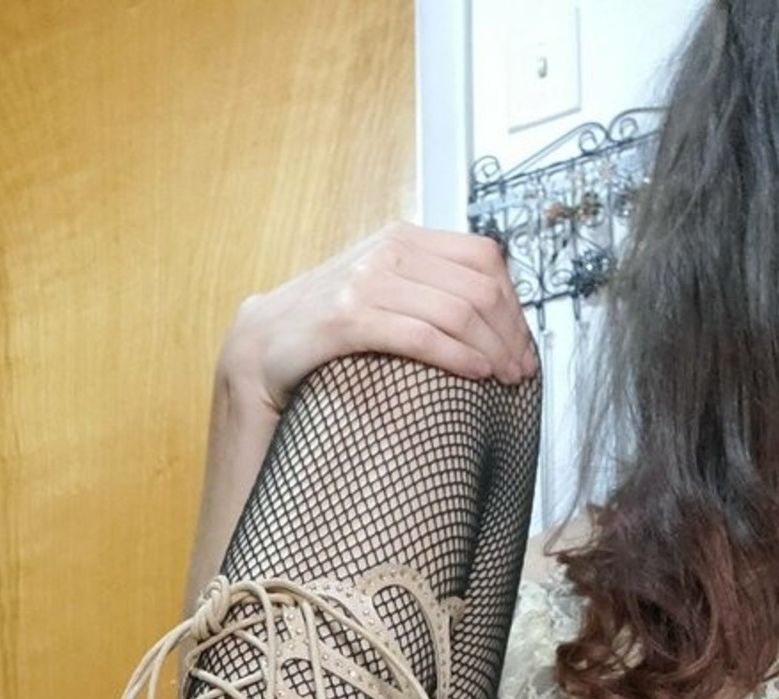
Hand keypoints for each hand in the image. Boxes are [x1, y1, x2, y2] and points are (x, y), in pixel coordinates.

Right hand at [219, 221, 536, 414]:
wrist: (256, 355)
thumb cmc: (321, 335)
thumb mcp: (378, 298)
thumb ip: (421, 290)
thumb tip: (485, 310)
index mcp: (399, 238)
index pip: (482, 258)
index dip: (514, 303)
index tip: (523, 344)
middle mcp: (384, 250)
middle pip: (477, 286)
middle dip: (510, 333)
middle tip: (521, 371)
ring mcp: (363, 281)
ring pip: (455, 310)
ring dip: (492, 349)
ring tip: (505, 380)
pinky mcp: (344, 319)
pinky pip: (419, 335)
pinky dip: (457, 356)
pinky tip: (475, 374)